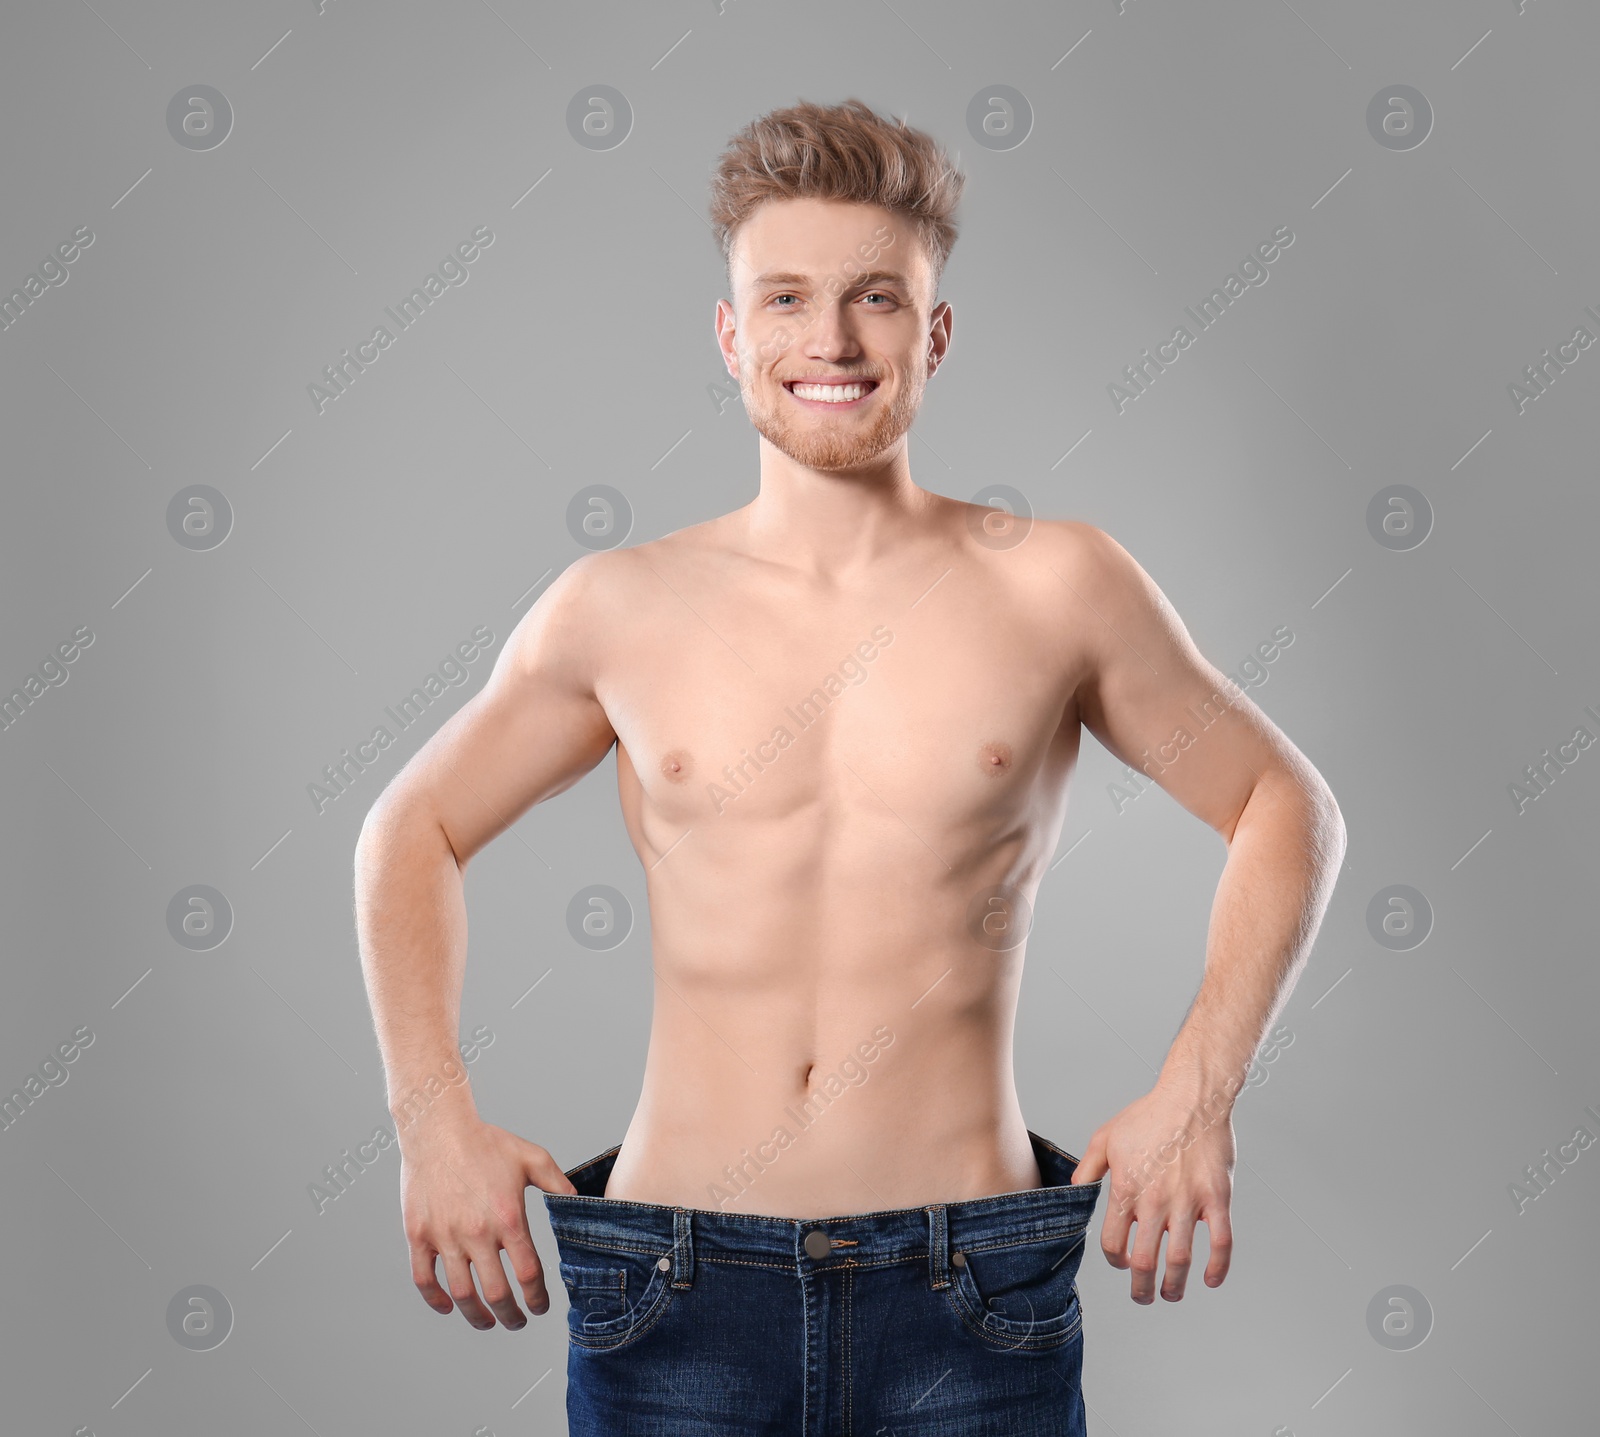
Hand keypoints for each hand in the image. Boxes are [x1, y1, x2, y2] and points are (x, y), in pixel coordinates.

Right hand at [398, 1115, 577, 1329]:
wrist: (438, 1129)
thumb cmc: (487, 1142)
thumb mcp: (532, 1157)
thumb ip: (558, 1184)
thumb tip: (580, 1204)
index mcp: (508, 1217)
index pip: (528, 1273)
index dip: (538, 1298)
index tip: (541, 1307)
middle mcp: (476, 1233)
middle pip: (497, 1293)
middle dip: (511, 1316)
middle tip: (517, 1322)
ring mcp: (445, 1236)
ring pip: (462, 1294)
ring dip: (477, 1316)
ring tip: (488, 1322)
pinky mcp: (418, 1235)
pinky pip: (424, 1279)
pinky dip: (436, 1300)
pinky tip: (449, 1306)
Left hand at [1070, 1082, 1235, 1302]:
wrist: (1192, 1098)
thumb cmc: (1148, 1116)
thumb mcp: (1106, 1138)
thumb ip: (1087, 1169)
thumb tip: (1075, 1192)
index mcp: (1126, 1190)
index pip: (1114, 1244)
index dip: (1114, 1261)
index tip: (1121, 1263)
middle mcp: (1155, 1202)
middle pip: (1144, 1263)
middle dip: (1141, 1289)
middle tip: (1143, 1298)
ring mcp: (1188, 1203)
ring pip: (1180, 1261)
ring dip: (1174, 1287)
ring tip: (1171, 1295)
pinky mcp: (1218, 1199)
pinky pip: (1221, 1243)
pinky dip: (1217, 1268)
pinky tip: (1210, 1279)